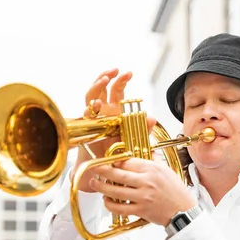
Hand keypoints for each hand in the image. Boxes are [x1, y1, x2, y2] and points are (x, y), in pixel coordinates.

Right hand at [73, 69, 155, 192]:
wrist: (103, 168)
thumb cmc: (117, 153)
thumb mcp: (134, 139)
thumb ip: (143, 129)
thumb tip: (152, 117)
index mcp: (115, 110)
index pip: (116, 90)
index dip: (121, 80)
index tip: (129, 73)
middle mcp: (103, 111)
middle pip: (102, 88)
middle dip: (107, 76)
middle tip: (114, 70)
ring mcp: (93, 117)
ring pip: (90, 96)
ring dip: (96, 86)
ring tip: (104, 80)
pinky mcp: (87, 127)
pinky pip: (86, 114)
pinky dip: (91, 108)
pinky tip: (97, 104)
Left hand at [89, 158, 196, 225]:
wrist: (184, 211)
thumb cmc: (176, 191)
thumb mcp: (167, 170)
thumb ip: (153, 160)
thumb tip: (146, 151)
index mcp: (152, 169)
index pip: (128, 162)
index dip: (115, 161)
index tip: (108, 161)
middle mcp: (147, 182)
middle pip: (118, 175)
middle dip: (102, 171)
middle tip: (94, 169)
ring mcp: (143, 197)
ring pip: (116, 192)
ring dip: (102, 187)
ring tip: (95, 184)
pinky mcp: (141, 210)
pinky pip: (120, 208)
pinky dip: (110, 205)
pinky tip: (106, 201)